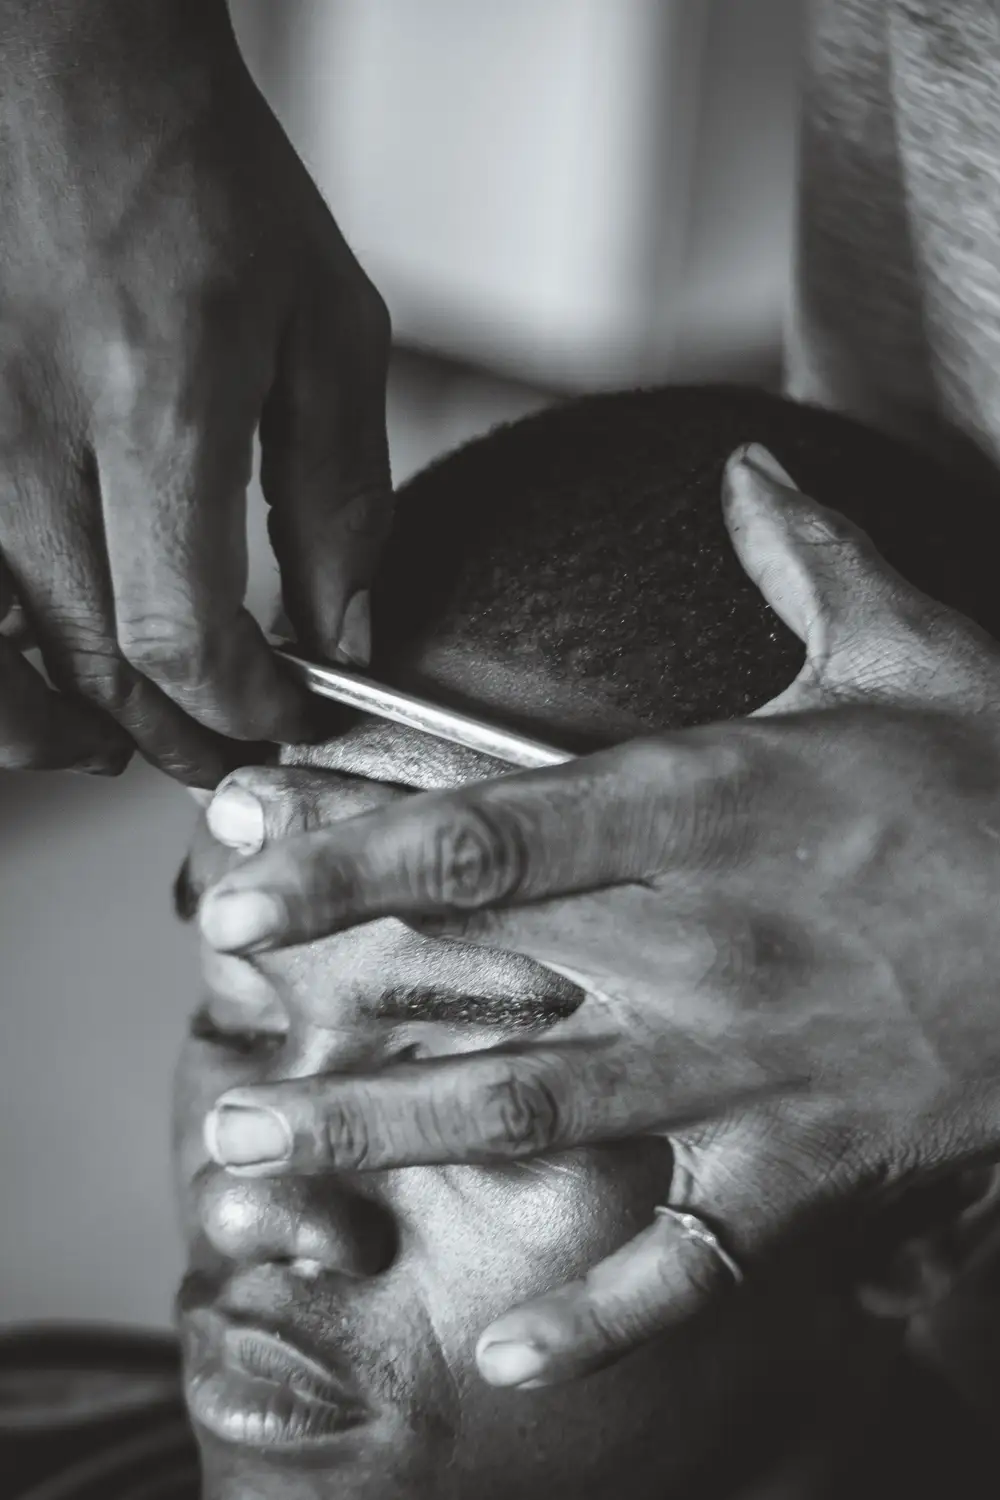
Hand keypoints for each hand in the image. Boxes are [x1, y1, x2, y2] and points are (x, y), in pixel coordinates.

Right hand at [0, 0, 391, 781]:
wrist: (62, 74)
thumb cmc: (196, 179)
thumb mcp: (323, 329)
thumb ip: (338, 497)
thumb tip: (343, 631)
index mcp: (153, 412)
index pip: (185, 638)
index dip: (248, 707)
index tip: (294, 712)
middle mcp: (34, 445)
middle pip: (99, 667)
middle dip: (184, 733)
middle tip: (238, 747)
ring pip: (15, 651)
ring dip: (89, 721)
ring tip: (151, 736)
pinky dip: (14, 664)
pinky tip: (60, 677)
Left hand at [197, 448, 999, 1384]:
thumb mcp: (914, 649)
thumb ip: (806, 558)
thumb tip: (749, 464)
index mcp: (710, 810)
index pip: (490, 825)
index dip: (354, 837)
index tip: (248, 842)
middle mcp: (701, 944)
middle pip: (475, 968)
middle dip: (330, 981)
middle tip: (210, 999)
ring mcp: (748, 1065)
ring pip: (532, 1112)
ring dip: (383, 1134)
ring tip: (250, 1153)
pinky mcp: (809, 1161)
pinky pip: (689, 1256)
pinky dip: (599, 1314)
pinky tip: (507, 1360)